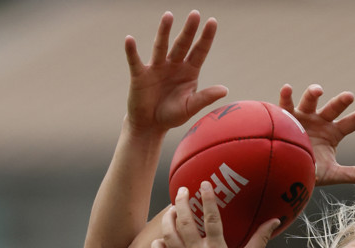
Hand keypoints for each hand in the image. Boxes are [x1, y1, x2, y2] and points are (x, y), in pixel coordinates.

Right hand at [124, 11, 227, 134]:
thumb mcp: (189, 108)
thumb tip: (225, 90)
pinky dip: (132, 51)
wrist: (150, 125)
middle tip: (195, 14)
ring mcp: (156, 67)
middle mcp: (173, 65)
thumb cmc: (171, 116)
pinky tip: (130, 39)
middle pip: (182, 44)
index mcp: (189, 71)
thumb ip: (205, 98)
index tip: (212, 21)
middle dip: (188, 30)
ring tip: (168, 16)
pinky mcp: (140, 75)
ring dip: (164, 32)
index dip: (206, 38)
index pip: (199, 51)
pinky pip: (135, 60)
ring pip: (161, 46)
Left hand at [151, 182, 277, 247]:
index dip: (207, 198)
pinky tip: (161, 238)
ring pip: (169, 235)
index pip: (210, 218)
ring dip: (168, 219)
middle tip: (183, 191)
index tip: (204, 183)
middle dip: (182, 202)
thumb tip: (276, 220)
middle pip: (185, 221)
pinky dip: (157, 245)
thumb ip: (260, 239)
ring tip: (172, 210)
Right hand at [278, 84, 354, 184]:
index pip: (352, 122)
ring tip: (318, 90)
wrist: (286, 173)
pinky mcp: (286, 117)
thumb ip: (352, 173)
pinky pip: (285, 104)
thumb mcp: (332, 174)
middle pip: (333, 108)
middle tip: (349, 97)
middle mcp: (320, 121)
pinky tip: (287, 88)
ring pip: (310, 100)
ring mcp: (304, 117)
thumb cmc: (310, 172)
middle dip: (340, 101)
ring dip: (313, 93)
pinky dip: (286, 95)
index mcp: (333, 132)